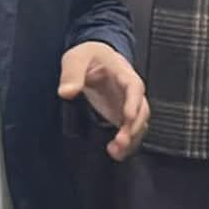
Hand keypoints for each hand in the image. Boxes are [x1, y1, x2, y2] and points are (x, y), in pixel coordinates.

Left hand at [58, 42, 148, 160]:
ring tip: (116, 152)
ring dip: (132, 139)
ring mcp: (127, 104)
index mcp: (122, 72)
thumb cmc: (89, 56)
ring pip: (139, 123)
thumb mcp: (76, 58)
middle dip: (134, 127)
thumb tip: (67, 92)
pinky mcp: (121, 115)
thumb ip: (72, 73)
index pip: (134, 86)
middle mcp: (130, 90)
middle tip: (121, 141)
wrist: (94, 58)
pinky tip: (115, 153)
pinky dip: (126, 144)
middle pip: (142, 109)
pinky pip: (130, 131)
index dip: (133, 102)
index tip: (127, 117)